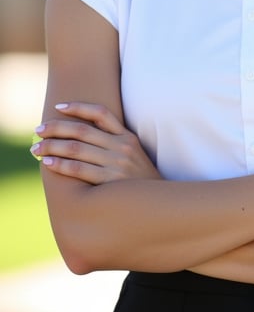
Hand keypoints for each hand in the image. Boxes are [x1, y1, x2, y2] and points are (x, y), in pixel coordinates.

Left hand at [30, 102, 160, 183]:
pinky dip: (60, 165)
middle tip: (38, 131)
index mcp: (127, 136)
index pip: (100, 113)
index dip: (78, 107)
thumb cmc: (139, 180)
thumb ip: (114, 143)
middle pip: (82, 131)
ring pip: (76, 149)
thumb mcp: (134, 154)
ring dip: (52, 147)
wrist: (159, 204)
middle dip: (56, 128)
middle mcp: (122, 146)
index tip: (58, 107)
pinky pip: (79, 170)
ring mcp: (117, 163)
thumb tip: (81, 136)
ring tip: (36, 149)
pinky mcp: (110, 181)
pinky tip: (48, 163)